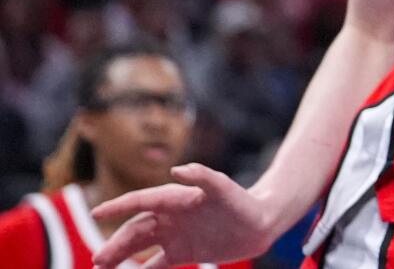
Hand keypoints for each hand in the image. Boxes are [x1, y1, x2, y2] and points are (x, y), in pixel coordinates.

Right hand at [90, 165, 275, 267]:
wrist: (261, 222)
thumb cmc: (242, 202)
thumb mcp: (224, 188)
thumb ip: (203, 176)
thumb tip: (177, 169)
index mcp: (176, 198)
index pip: (141, 201)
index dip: (118, 206)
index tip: (96, 213)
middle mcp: (170, 216)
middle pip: (135, 229)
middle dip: (115, 244)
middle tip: (98, 260)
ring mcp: (174, 235)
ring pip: (139, 247)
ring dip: (119, 257)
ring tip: (100, 268)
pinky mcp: (182, 253)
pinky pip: (154, 265)